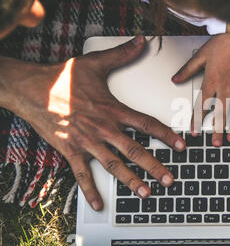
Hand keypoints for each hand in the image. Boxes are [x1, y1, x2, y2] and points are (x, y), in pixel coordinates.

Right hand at [0, 36, 185, 210]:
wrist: (31, 89)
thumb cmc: (63, 77)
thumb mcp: (95, 63)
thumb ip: (121, 54)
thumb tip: (140, 41)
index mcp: (112, 109)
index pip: (146, 124)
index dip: (166, 135)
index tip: (181, 146)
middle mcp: (103, 128)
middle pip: (134, 150)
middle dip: (154, 166)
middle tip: (169, 179)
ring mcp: (87, 141)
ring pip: (113, 165)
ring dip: (130, 180)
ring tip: (146, 193)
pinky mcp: (70, 150)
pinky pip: (81, 174)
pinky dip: (90, 190)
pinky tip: (99, 204)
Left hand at [172, 33, 229, 145]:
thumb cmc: (224, 42)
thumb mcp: (201, 55)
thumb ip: (187, 70)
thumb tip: (175, 79)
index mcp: (212, 81)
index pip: (202, 105)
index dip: (197, 120)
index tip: (195, 131)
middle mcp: (226, 87)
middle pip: (220, 112)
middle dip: (217, 129)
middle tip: (216, 143)